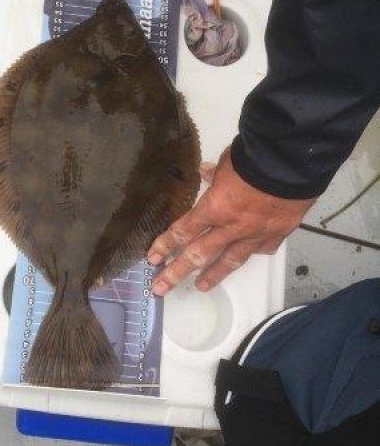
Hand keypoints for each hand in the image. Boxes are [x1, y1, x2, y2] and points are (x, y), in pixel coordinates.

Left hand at [148, 148, 315, 293]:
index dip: (166, 245)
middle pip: (199, 254)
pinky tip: (245, 260)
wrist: (292, 164)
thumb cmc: (256, 158)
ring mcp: (255, 234)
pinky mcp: (277, 234)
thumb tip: (205, 172)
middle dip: (177, 272)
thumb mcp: (228, 161)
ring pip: (230, 260)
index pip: (183, 230)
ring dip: (213, 275)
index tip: (153, 258)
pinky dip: (253, 254)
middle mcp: (231, 227)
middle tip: (161, 288)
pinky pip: (262, 249)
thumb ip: (215, 173)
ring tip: (200, 286)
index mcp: (214, 208)